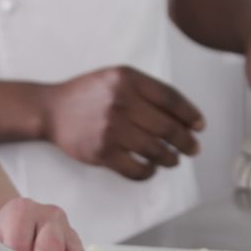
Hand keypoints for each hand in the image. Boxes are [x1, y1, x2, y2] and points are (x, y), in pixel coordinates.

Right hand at [42, 66, 204, 180]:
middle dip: (186, 141)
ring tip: (174, 160)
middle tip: (193, 148)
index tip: (199, 126)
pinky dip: (148, 172)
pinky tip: (151, 168)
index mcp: (128, 80)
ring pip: (155, 150)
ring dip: (170, 159)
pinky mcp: (102, 152)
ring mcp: (111, 129)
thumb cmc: (89, 94)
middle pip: (167, 127)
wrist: (51, 110)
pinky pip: (136, 169)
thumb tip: (184, 117)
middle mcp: (120, 102)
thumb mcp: (116, 78)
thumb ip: (146, 90)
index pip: (171, 99)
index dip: (190, 115)